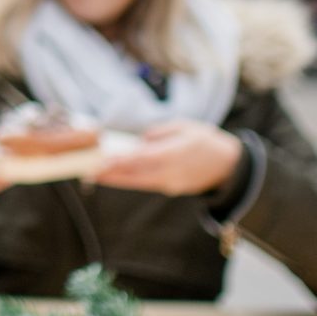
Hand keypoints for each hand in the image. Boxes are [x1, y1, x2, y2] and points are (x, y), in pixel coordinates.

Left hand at [93, 120, 243, 198]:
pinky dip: (130, 180)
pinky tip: (117, 175)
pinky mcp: (171, 188)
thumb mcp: (184, 127)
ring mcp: (171, 184)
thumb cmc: (205, 140)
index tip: (100, 163)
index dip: (119, 163)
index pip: (141, 160)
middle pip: (135, 176)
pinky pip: (147, 183)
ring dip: (117, 179)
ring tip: (96, 175)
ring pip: (139, 183)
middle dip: (111, 175)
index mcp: (174, 154)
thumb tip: (140, 142)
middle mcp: (170, 173)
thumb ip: (159, 134)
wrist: (228, 166)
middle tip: (88, 173)